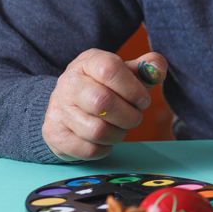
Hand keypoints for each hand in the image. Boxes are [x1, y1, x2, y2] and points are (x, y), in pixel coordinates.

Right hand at [42, 49, 167, 161]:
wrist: (69, 108)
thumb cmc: (107, 87)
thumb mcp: (127, 72)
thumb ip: (148, 67)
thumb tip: (157, 71)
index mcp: (89, 62)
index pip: (109, 68)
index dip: (133, 88)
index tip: (143, 99)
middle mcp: (68, 82)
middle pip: (102, 102)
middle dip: (129, 115)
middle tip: (135, 116)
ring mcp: (57, 109)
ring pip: (97, 130)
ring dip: (119, 133)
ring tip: (120, 127)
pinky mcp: (54, 134)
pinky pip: (88, 149)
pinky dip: (105, 148)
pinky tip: (105, 139)